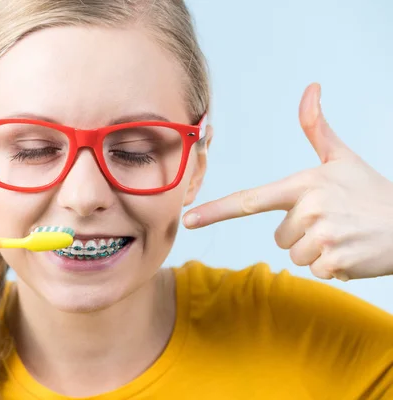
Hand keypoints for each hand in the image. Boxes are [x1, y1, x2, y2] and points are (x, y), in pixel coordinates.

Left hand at [183, 83, 392, 280]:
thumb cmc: (370, 191)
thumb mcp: (342, 157)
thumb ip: (317, 127)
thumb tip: (310, 88)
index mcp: (303, 184)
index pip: (249, 200)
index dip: (215, 210)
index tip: (189, 219)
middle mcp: (309, 209)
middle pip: (279, 236)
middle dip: (302, 233)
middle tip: (333, 221)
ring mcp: (323, 236)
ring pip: (294, 255)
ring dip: (316, 251)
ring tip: (343, 235)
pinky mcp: (335, 262)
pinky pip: (315, 270)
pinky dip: (332, 266)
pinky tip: (351, 250)